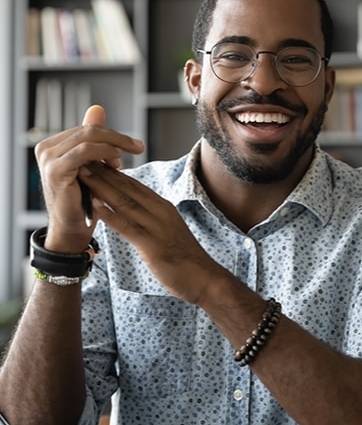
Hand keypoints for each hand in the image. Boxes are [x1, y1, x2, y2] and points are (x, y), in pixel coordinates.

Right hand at [35, 105, 144, 251]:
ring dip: (114, 144)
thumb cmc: (85, 198)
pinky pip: (84, 152)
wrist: (74, 227)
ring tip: (130, 153)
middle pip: (89, 130)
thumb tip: (98, 109)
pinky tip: (118, 159)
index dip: (113, 134)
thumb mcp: (92, 165)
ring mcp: (48, 158)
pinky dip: (103, 152)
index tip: (133, 145)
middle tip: (138, 146)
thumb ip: (94, 139)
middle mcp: (46, 148)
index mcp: (54, 144)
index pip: (88, 128)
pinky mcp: (55, 170)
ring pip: (88, 137)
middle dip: (117, 137)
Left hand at [78, 162, 221, 303]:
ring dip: (101, 187)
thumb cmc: (185, 258)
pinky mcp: (152, 245)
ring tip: (83, 173)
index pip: (134, 185)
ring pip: (124, 202)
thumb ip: (152, 219)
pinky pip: (127, 226)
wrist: (204, 278)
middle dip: (103, 173)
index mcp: (163, 207)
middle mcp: (160, 211)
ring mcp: (157, 227)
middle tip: (82, 158)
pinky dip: (109, 214)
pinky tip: (94, 205)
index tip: (94, 161)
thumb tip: (135, 213)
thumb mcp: (168, 230)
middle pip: (127, 188)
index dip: (112, 172)